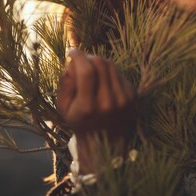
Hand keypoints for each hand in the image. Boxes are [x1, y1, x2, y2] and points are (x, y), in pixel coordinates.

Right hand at [57, 50, 135, 172]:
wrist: (105, 144)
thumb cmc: (80, 122)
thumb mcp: (63, 107)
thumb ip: (65, 82)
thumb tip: (72, 61)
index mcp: (88, 106)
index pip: (86, 71)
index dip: (78, 56)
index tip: (72, 52)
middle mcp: (108, 102)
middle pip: (100, 64)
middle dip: (88, 57)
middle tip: (82, 60)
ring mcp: (123, 99)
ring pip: (111, 65)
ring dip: (99, 63)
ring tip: (92, 70)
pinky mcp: (132, 97)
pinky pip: (119, 74)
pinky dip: (109, 73)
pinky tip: (104, 82)